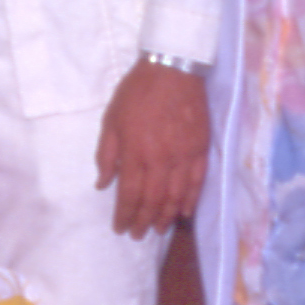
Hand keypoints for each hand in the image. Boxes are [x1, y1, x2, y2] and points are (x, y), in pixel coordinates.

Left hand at [95, 58, 210, 237]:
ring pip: (176, 196)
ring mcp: (183, 156)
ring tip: (158, 229)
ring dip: (166, 216)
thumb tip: (103, 183)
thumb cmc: (137, 93)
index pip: (129, 193)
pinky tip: (184, 212)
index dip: (124, 214)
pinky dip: (191, 200)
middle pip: (153, 200)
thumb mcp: (111, 119)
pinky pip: (197, 182)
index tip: (120, 228)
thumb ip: (107, 154)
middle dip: (144, 221)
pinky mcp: (201, 149)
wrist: (173, 69)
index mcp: (135, 152)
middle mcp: (160, 159)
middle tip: (138, 235)